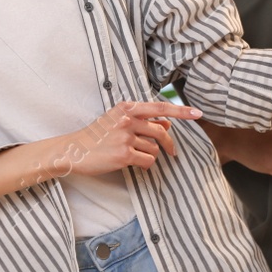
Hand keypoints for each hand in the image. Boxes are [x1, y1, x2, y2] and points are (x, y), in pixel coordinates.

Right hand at [59, 101, 200, 175]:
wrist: (74, 150)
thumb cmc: (97, 136)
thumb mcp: (117, 121)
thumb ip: (142, 121)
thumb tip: (166, 125)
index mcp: (127, 108)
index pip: (160, 107)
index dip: (181, 111)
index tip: (198, 113)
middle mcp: (127, 119)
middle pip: (161, 132)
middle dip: (168, 144)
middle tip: (172, 152)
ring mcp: (125, 136)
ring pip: (154, 149)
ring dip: (149, 155)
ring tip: (133, 156)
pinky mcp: (124, 154)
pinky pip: (147, 161)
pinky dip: (144, 165)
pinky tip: (131, 163)